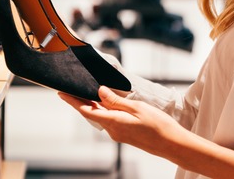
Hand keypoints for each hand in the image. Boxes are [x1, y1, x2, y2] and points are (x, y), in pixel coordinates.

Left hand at [58, 86, 187, 158]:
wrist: (171, 144)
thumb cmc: (158, 125)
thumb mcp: (137, 107)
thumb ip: (116, 100)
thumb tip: (100, 91)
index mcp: (113, 122)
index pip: (87, 110)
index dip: (73, 101)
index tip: (62, 93)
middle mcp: (112, 130)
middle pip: (91, 113)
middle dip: (80, 101)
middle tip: (71, 89)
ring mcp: (118, 134)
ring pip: (100, 117)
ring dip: (92, 105)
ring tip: (85, 93)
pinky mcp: (124, 134)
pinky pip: (109, 120)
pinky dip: (103, 111)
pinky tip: (104, 103)